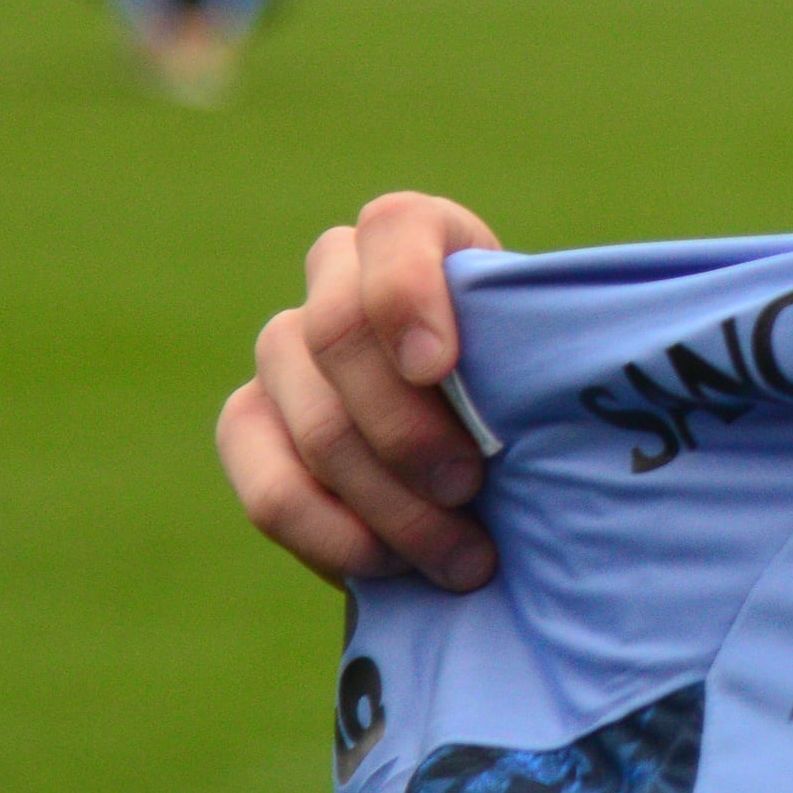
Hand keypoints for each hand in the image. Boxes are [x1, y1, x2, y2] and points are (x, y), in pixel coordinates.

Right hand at [216, 190, 502, 588]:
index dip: (405, 294)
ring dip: (392, 505)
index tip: (439, 366)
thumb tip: (522, 414)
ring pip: (315, 426)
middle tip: (472, 487)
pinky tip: (390, 563)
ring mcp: (284, 352)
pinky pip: (268, 490)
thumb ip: (528, 364)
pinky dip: (333, 537)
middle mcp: (336, 279)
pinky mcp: (249, 426)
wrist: (490, 471)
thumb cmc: (532, 403)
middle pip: (338, 336)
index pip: (394, 229)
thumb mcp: (543, 372)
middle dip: (409, 430)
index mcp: (416, 238)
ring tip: (463, 556)